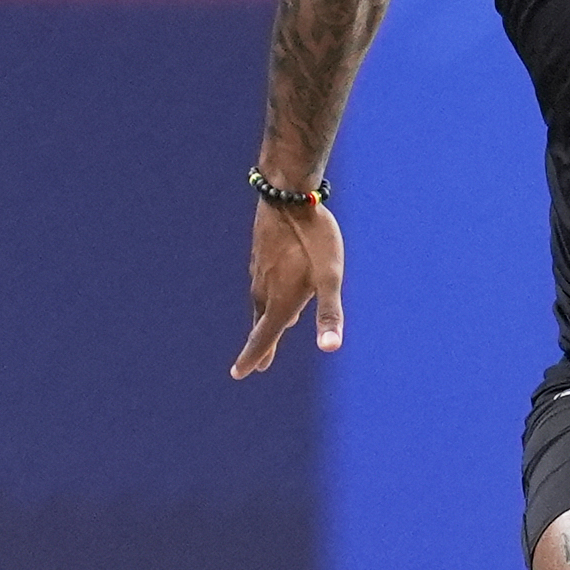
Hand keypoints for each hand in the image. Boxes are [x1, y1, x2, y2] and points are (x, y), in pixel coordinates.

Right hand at [230, 198, 344, 377]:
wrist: (288, 195)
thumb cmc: (314, 237)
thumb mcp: (330, 277)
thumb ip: (329, 314)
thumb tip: (330, 348)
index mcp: (280, 301)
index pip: (263, 338)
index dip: (252, 358)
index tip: (239, 374)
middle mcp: (265, 290)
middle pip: (262, 324)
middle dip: (261, 345)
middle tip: (258, 365)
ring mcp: (260, 271)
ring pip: (261, 304)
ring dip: (264, 321)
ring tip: (267, 331)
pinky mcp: (260, 255)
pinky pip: (261, 285)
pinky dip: (265, 299)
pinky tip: (272, 290)